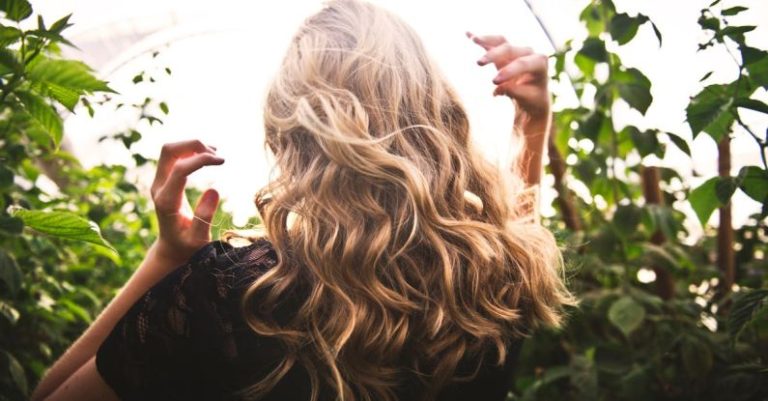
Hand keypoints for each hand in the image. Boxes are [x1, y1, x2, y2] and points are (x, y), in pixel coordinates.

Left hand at [150, 140, 224, 266]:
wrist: (172, 248)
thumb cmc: (187, 247)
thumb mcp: (198, 239)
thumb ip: (204, 216)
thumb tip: (214, 189)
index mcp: (167, 201)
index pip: (179, 169)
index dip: (201, 159)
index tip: (222, 161)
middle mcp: (158, 188)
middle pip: (169, 151)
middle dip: (193, 145)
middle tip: (217, 154)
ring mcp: (159, 182)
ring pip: (170, 150)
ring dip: (192, 146)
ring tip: (215, 155)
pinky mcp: (164, 180)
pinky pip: (174, 156)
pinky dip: (190, 151)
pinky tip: (207, 156)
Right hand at [468, 32, 550, 124]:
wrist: (533, 96)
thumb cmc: (532, 98)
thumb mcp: (526, 98)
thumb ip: (514, 92)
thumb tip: (497, 89)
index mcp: (539, 62)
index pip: (522, 63)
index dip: (508, 71)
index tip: (493, 81)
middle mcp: (529, 53)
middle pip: (509, 49)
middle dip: (494, 55)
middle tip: (478, 63)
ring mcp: (516, 50)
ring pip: (501, 42)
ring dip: (486, 40)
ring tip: (473, 40)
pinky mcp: (505, 52)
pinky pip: (493, 43)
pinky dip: (482, 40)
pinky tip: (468, 34)